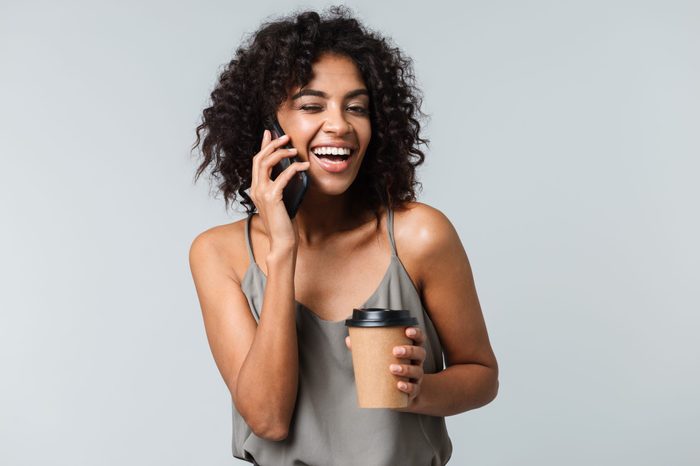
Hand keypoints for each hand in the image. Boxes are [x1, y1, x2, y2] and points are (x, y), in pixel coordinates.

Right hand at [249, 130, 309, 250]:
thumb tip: (292, 171)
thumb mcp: (282, 200)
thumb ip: (282, 186)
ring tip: (295, 150)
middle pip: (259, 158)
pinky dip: (294, 169)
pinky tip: (304, 167)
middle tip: (285, 137)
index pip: (257, 162)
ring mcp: (262, 193)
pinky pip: (282, 177)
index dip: (263, 146)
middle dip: (272, 144)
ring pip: (266, 163)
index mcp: (256, 189)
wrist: (282, 241)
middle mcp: (255, 189)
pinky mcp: (272, 198)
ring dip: (281, 153)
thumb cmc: (284, 223)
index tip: (270, 133)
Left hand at [345, 326, 425, 406]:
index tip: (407, 330)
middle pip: (420, 353)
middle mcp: (416, 362)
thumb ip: (365, 348)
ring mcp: (416, 377)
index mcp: (411, 349)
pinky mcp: (413, 391)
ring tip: (392, 368)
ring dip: (406, 369)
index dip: (416, 333)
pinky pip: (414, 389)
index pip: (419, 338)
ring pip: (417, 371)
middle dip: (409, 350)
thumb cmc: (388, 369)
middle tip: (395, 351)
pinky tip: (399, 385)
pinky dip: (407, 387)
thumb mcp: (380, 357)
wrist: (398, 394)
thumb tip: (349, 340)